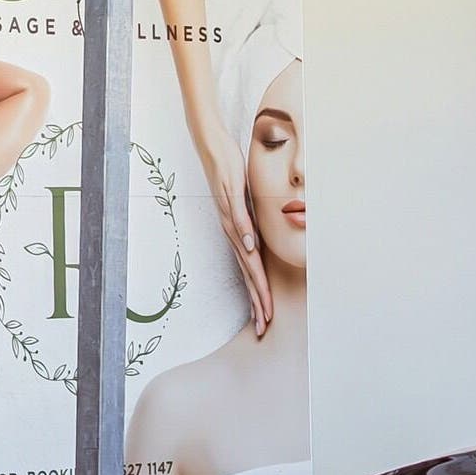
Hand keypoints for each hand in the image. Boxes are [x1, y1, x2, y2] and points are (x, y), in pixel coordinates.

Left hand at [195, 132, 272, 338]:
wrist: (212, 147)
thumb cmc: (231, 176)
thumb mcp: (247, 205)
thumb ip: (253, 222)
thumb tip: (261, 239)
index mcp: (236, 234)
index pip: (249, 273)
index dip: (256, 298)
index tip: (263, 321)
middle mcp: (231, 230)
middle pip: (247, 272)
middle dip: (256, 301)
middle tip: (263, 327)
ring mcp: (229, 215)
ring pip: (244, 252)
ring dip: (253, 278)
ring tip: (262, 302)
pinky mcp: (230, 197)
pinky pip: (239, 219)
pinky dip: (245, 234)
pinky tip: (251, 249)